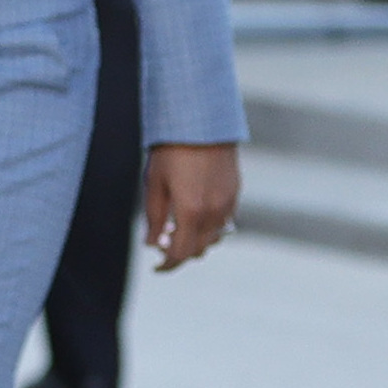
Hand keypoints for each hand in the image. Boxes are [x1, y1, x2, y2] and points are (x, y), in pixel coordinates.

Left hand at [142, 142, 239, 271]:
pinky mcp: (235, 193)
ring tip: (178, 227)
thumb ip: (154, 218)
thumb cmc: (172, 149)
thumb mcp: (155, 183)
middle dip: (181, 253)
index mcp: (190, 212)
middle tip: (164, 243)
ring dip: (197, 240)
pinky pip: (224, 222)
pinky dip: (210, 226)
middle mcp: (213, 213)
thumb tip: (152, 244)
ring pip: (214, 238)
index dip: (167, 265)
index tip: (157, 267)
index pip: (181, 254)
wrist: (202, 120)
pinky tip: (195, 213)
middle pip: (198, 250)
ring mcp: (227, 203)